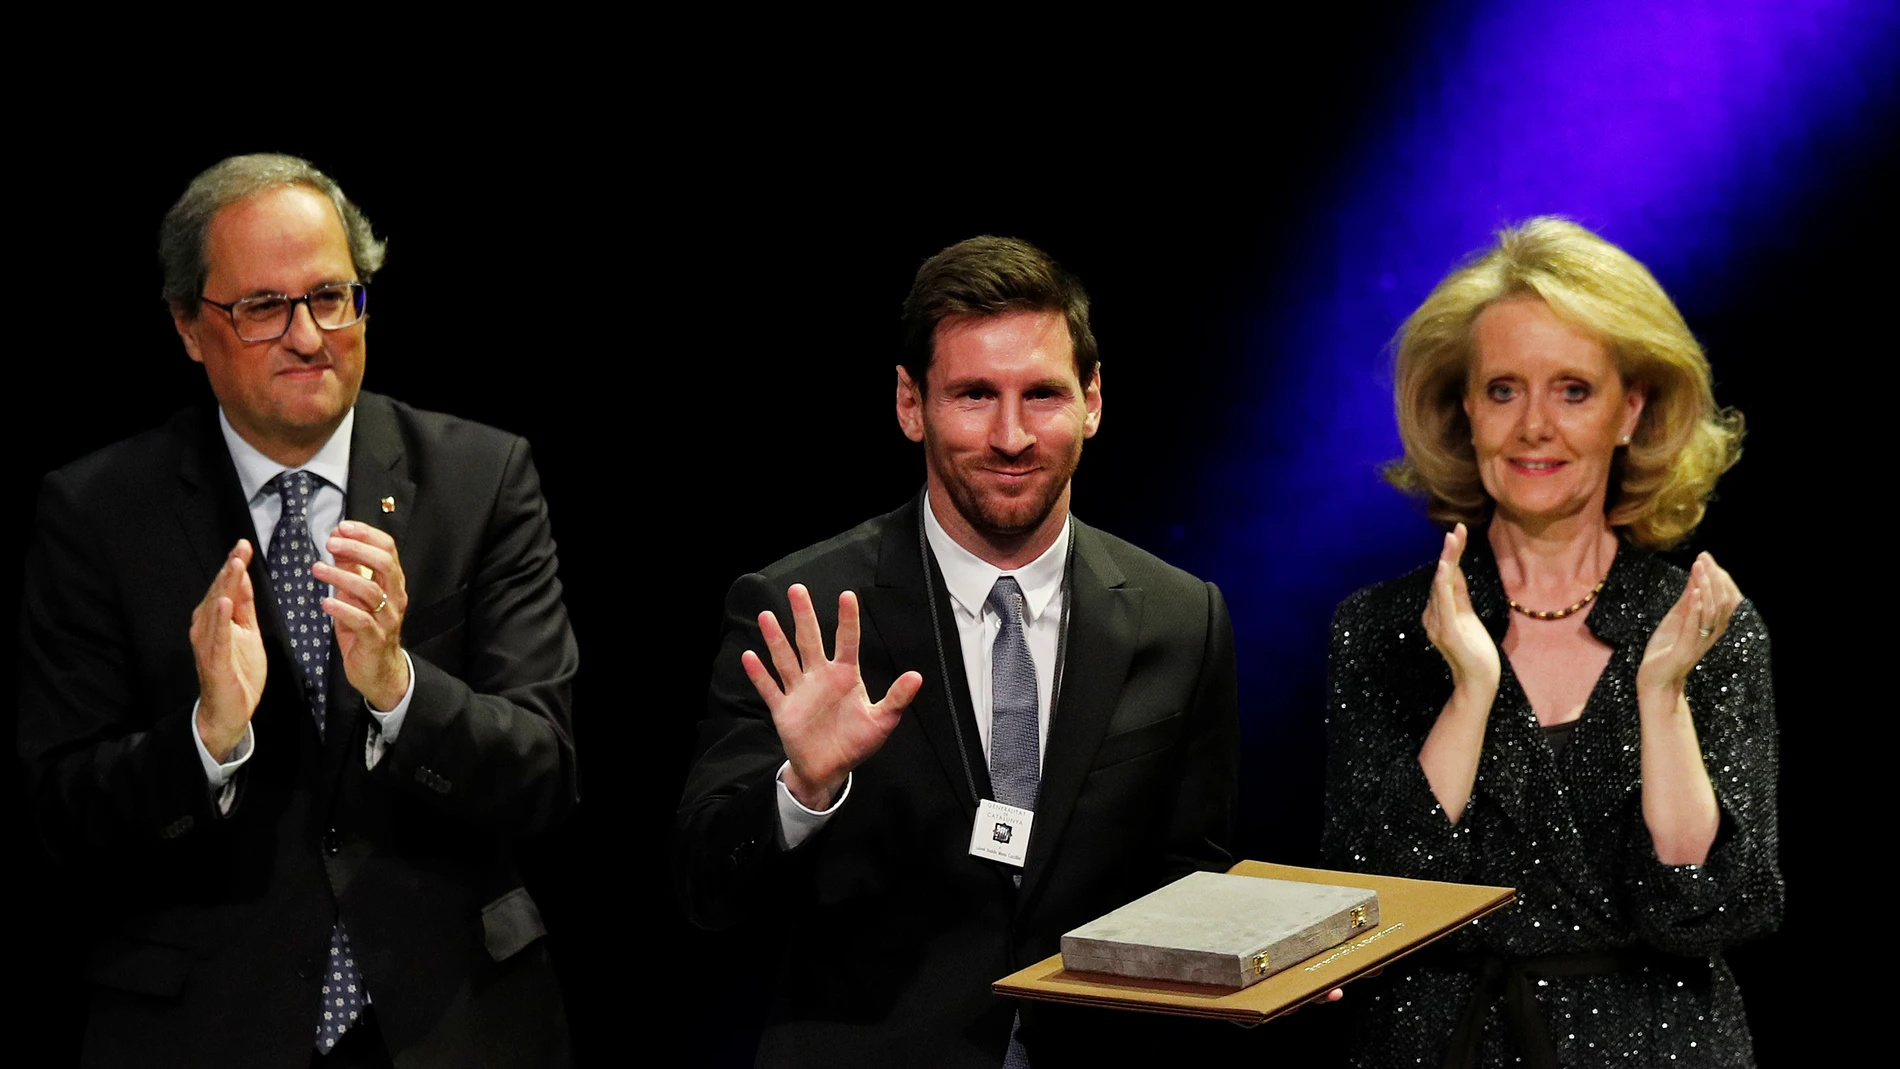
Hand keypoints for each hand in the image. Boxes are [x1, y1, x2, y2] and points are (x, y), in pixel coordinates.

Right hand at [190, 540, 265, 759]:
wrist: (229, 710)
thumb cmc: (238, 670)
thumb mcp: (247, 631)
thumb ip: (244, 606)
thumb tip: (245, 577)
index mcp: (215, 620)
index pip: (226, 587)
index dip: (234, 566)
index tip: (244, 545)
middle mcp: (205, 627)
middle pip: (219, 592)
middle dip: (230, 569)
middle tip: (241, 547)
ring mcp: (207, 643)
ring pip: (215, 609)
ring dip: (225, 586)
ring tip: (235, 565)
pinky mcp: (214, 660)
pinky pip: (216, 636)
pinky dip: (219, 618)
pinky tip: (224, 602)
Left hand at [315, 521, 410, 710]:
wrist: (379, 670)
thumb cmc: (366, 629)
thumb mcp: (356, 595)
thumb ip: (351, 570)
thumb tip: (338, 542)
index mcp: (393, 583)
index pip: (388, 549)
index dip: (366, 534)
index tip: (342, 527)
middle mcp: (395, 597)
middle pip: (384, 564)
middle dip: (357, 549)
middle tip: (330, 544)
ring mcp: (387, 618)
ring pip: (370, 591)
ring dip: (342, 577)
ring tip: (317, 569)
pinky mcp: (375, 639)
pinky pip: (361, 621)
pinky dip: (343, 609)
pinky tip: (325, 602)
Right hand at [742, 584, 920, 809]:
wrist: (829, 769)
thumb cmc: (856, 742)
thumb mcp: (881, 721)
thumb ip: (897, 698)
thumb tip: (917, 676)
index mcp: (844, 676)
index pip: (847, 641)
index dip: (847, 620)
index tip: (847, 595)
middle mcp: (820, 677)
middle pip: (810, 640)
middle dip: (804, 616)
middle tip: (798, 589)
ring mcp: (800, 691)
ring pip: (786, 659)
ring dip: (776, 639)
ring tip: (767, 616)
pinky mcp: (784, 709)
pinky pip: (770, 688)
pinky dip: (759, 674)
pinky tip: (749, 656)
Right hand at [1421, 523, 1500, 691]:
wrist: (1478, 681)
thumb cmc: (1475, 651)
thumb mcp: (1468, 615)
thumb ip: (1459, 593)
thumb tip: (1455, 568)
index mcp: (1437, 611)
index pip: (1445, 578)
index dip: (1452, 554)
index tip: (1459, 532)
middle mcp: (1431, 616)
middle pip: (1442, 578)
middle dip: (1450, 552)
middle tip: (1457, 529)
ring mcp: (1437, 625)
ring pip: (1441, 587)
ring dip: (1448, 562)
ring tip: (1452, 541)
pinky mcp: (1446, 633)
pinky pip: (1443, 604)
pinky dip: (1444, 584)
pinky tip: (1446, 568)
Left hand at [1637, 552, 1741, 695]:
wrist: (1655, 679)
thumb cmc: (1667, 648)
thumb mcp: (1678, 617)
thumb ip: (1688, 599)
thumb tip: (1696, 573)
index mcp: (1713, 625)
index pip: (1727, 597)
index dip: (1719, 576)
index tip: (1706, 557)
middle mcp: (1712, 633)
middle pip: (1723, 601)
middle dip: (1714, 577)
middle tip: (1703, 558)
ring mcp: (1700, 642)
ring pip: (1712, 612)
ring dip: (1706, 587)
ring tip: (1698, 569)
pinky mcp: (1686, 651)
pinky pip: (1695, 628)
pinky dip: (1696, 609)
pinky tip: (1695, 593)